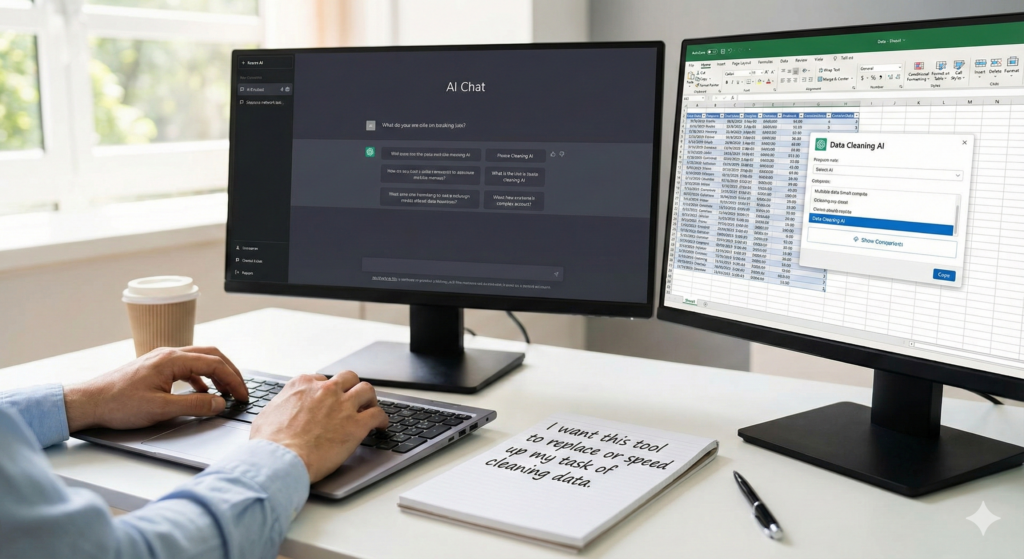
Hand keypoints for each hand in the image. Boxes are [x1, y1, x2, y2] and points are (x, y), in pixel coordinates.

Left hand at [63, 346, 248, 431]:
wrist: (89, 401)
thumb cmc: (118, 404)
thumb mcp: (161, 409)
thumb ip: (195, 405)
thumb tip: (219, 403)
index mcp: (172, 359)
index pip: (214, 363)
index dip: (233, 380)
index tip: (243, 395)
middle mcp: (168, 353)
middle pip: (210, 355)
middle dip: (229, 372)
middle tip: (241, 390)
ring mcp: (161, 359)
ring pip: (199, 359)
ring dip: (216, 373)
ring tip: (225, 391)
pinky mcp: (155, 368)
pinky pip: (186, 367)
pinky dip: (200, 377)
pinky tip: (201, 392)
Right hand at [249, 371, 388, 481]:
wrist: (280, 460)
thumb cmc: (269, 444)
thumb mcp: (267, 414)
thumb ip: (281, 405)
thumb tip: (282, 408)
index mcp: (303, 385)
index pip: (322, 380)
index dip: (328, 391)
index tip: (330, 399)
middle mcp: (325, 390)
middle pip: (348, 378)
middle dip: (352, 387)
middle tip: (353, 399)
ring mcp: (343, 405)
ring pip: (367, 390)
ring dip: (370, 399)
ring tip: (370, 408)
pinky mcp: (356, 424)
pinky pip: (378, 414)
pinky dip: (382, 419)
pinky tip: (381, 426)